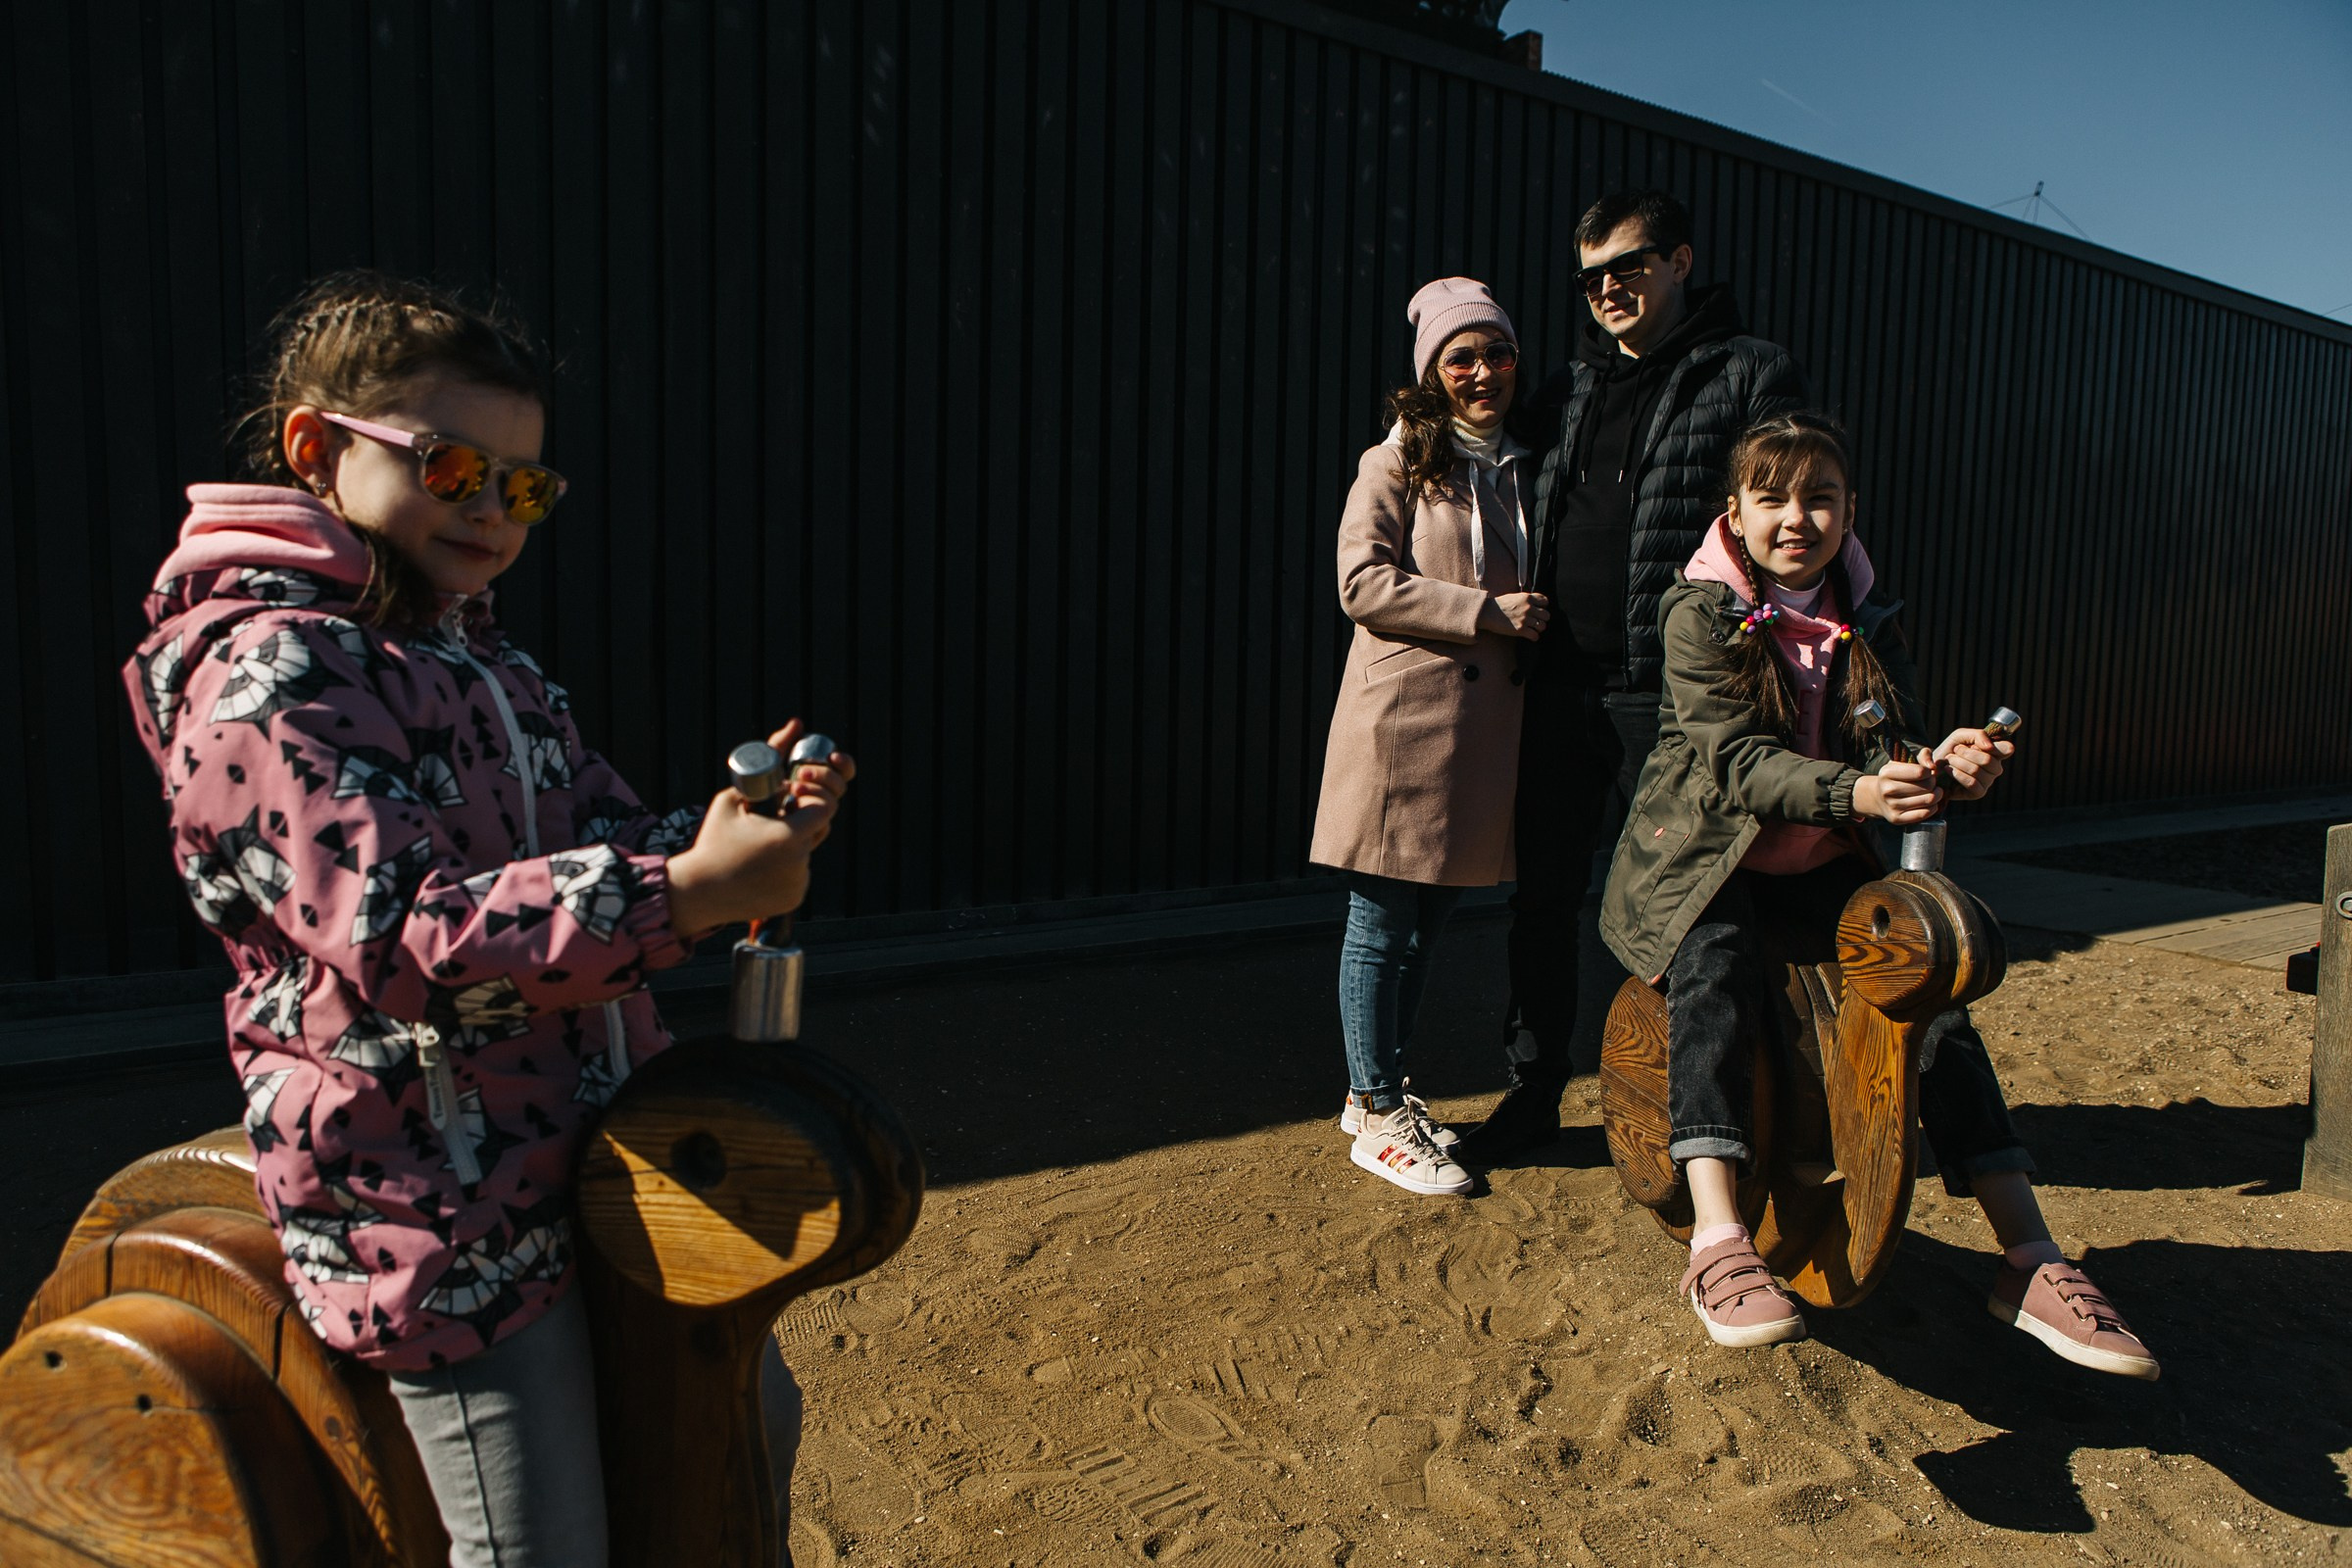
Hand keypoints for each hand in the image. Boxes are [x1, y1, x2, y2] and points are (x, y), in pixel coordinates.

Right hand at [666, 719, 857, 938]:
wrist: (697, 893)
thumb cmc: (713, 841)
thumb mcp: (733, 797)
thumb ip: (770, 756)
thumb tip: (797, 725)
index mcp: (787, 837)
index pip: (825, 807)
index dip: (811, 797)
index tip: (789, 797)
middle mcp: (798, 863)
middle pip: (820, 828)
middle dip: (801, 817)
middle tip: (774, 817)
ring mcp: (798, 884)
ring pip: (808, 851)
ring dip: (793, 842)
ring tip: (759, 843)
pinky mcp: (794, 899)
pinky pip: (800, 874)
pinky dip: (787, 867)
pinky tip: (760, 867)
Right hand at [1479, 591, 1550, 640]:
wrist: (1487, 612)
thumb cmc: (1499, 605)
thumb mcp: (1515, 596)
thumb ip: (1526, 600)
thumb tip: (1535, 605)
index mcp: (1527, 597)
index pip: (1545, 601)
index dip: (1543, 606)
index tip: (1538, 610)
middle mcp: (1528, 608)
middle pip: (1546, 615)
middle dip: (1542, 619)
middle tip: (1536, 621)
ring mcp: (1525, 619)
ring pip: (1542, 626)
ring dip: (1539, 629)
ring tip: (1533, 629)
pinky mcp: (1520, 630)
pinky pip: (1535, 635)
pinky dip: (1534, 637)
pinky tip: (1530, 636)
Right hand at [1853, 759, 1943, 824]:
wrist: (1878, 797)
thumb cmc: (1898, 776)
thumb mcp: (1906, 761)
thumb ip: (1923, 755)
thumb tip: (1933, 767)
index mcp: (1887, 772)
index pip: (1921, 772)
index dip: (1929, 772)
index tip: (1927, 773)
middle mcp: (1887, 790)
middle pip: (1927, 786)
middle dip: (1934, 783)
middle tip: (1930, 783)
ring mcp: (1891, 806)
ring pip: (1929, 800)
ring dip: (1936, 795)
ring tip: (1933, 792)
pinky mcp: (1897, 819)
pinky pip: (1924, 814)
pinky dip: (1932, 808)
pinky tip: (1930, 803)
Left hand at [1932, 726, 2013, 801]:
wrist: (1933, 766)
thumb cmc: (1950, 750)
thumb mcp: (1961, 736)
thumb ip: (1978, 735)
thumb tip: (1989, 747)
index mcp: (1995, 752)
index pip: (2007, 749)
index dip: (1996, 746)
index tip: (1977, 744)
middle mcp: (1995, 768)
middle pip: (1988, 760)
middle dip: (1966, 753)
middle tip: (1955, 751)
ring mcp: (1988, 781)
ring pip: (1977, 771)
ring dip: (1958, 762)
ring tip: (1950, 759)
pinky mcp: (1978, 793)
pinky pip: (1972, 783)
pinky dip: (1957, 774)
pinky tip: (1948, 770)